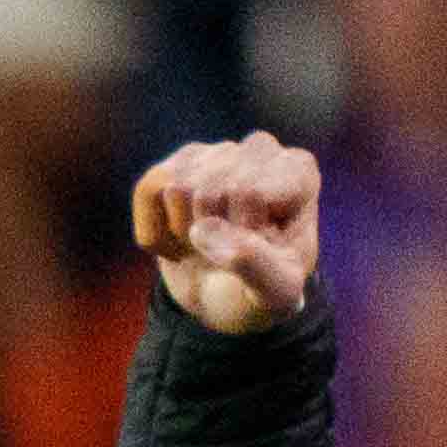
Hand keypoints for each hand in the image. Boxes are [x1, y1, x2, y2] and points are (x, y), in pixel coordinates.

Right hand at [135, 134, 321, 334]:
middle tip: (224, 250)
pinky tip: (176, 237)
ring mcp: (218, 152)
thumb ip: (255, 266)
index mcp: (298, 173)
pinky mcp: (178, 162)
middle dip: (208, 235)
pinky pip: (149, 188)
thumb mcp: (275, 292)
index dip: (237, 234)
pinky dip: (152, 229)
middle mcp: (262, 151)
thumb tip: (203, 230)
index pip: (249, 192)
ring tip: (203, 243)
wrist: (228, 295)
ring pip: (177, 186)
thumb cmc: (260, 289)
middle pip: (210, 190)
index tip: (254, 251)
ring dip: (180, 231)